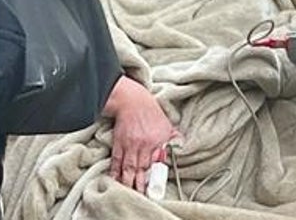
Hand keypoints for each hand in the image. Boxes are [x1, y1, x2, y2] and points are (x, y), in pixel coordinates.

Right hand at [104, 77, 179, 192]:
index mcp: (156, 141)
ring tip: (127, 193)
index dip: (153, 177)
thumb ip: (174, 138)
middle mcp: (142, 145)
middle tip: (140, 196)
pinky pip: (116, 160)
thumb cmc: (151, 112)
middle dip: (139, 184)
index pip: (156, 163)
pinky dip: (115, 171)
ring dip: (127, 181)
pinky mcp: (118, 143)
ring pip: (128, 167)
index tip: (153, 188)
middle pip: (140, 169)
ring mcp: (129, 144)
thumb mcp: (167, 124)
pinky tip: (114, 180)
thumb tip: (180, 146)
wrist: (132, 100)